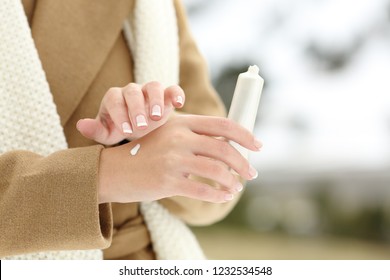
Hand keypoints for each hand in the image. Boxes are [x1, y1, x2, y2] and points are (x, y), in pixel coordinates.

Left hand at [76, 81, 184, 144]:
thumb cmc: (122, 129)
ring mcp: (150, 91)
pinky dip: (176, 94)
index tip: (126, 131)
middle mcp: (132, 91)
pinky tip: (179, 104)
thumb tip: (81, 125)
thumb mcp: (109, 133)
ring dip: (155, 99)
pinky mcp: (166, 95)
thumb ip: (96, 130)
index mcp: (115, 98)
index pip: (114, 100)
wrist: (141, 127)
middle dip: (136, 108)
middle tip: (141, 126)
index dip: (119, 114)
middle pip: (133, 92)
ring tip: (156, 116)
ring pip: (153, 86)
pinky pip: (172, 89)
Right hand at [98, 115, 261, 203]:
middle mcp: (179, 138)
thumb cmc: (146, 151)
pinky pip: (203, 190)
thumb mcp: (169, 134)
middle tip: (251, 173)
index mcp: (182, 122)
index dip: (245, 135)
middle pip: (224, 149)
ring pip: (217, 171)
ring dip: (233, 181)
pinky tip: (224, 197)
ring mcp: (173, 160)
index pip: (222, 125)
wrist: (116, 169)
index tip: (258, 145)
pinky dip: (219, 195)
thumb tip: (229, 145)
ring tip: (237, 187)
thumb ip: (196, 135)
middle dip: (243, 163)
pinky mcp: (168, 181)